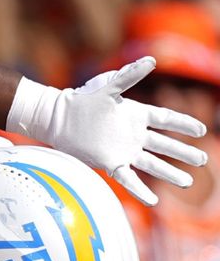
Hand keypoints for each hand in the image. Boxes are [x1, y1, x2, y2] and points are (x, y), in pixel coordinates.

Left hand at [7, 57, 207, 205]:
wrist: (58, 118)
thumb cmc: (82, 99)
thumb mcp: (108, 86)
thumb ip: (129, 75)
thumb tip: (151, 60)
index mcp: (135, 114)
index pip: (165, 119)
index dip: (184, 124)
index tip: (201, 130)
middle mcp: (132, 134)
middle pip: (164, 145)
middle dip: (183, 152)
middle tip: (202, 160)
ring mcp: (123, 149)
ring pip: (152, 164)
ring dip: (169, 172)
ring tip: (187, 182)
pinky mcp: (110, 162)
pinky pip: (129, 178)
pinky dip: (141, 190)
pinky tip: (154, 200)